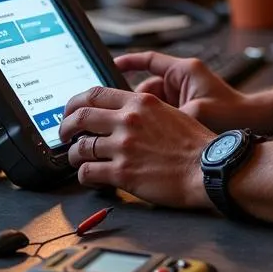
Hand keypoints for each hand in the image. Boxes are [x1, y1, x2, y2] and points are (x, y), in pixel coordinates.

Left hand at [58, 88, 214, 207]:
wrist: (208, 168)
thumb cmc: (195, 144)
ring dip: (74, 155)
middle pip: (80, 116)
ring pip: (80, 147)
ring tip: (77, 160)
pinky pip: (88, 173)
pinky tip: (91, 178)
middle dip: (65, 126)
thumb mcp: (169, 113)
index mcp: (141, 102)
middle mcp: (129, 120)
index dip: (75, 102)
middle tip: (64, 135)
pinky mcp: (122, 172)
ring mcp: (124, 146)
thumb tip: (124, 114)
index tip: (71, 111)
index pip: (95, 93)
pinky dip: (84, 176)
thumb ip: (144, 111)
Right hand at [112, 50, 251, 131]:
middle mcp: (182, 80)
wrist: (255, 123)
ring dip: (146, 118)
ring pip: (153, 104)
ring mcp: (184, 95)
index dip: (128, 62)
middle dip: (134, 104)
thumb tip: (143, 125)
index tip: (111, 66)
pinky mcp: (187, 109)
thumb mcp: (196, 112)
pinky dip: (157, 124)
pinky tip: (151, 138)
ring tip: (139, 134)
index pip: (149, 61)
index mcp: (184, 71)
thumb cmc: (232, 114)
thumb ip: (168, 117)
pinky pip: (163, 114)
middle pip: (146, 88)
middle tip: (120, 120)